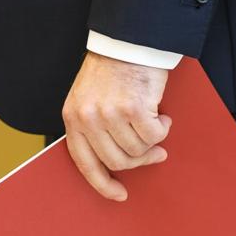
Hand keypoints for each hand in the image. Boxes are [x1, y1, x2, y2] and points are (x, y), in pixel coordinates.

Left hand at [62, 51, 171, 200]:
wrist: (127, 41)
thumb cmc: (111, 71)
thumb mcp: (89, 100)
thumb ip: (94, 129)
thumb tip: (116, 162)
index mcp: (72, 118)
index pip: (85, 163)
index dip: (103, 184)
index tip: (119, 195)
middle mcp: (88, 118)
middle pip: (118, 160)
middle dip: (140, 160)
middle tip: (154, 153)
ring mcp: (110, 114)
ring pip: (138, 149)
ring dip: (152, 140)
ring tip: (155, 122)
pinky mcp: (133, 108)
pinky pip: (153, 135)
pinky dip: (162, 128)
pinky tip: (162, 115)